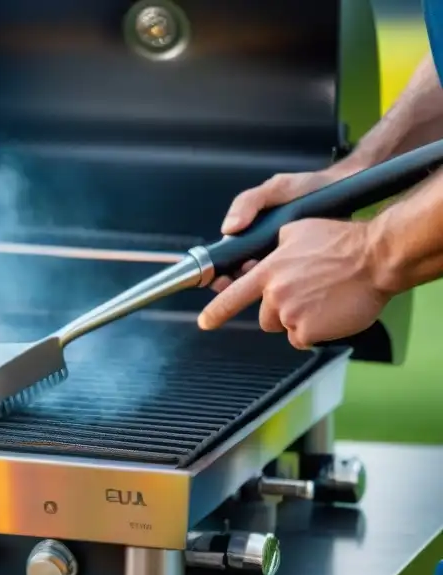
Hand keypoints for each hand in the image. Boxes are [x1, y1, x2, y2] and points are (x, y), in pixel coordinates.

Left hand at [197, 218, 393, 348]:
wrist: (376, 259)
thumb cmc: (343, 242)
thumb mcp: (298, 230)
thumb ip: (274, 245)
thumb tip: (262, 252)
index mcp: (269, 271)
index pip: (233, 295)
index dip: (216, 312)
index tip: (205, 322)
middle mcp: (275, 293)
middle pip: (265, 316)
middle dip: (281, 310)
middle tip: (308, 294)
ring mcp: (290, 314)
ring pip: (285, 327)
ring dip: (300, 319)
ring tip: (322, 300)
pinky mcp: (308, 331)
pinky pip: (304, 338)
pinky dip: (315, 331)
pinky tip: (330, 313)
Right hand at [212, 165, 361, 292]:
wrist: (349, 188)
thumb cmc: (309, 187)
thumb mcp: (275, 189)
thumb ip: (248, 202)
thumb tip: (228, 229)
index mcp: (253, 236)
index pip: (229, 263)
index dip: (222, 274)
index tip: (222, 278)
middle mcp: (267, 253)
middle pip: (245, 280)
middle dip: (241, 283)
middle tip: (250, 273)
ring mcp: (288, 264)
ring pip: (269, 285)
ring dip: (266, 287)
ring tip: (272, 275)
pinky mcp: (308, 270)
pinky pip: (294, 284)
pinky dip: (293, 287)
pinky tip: (296, 281)